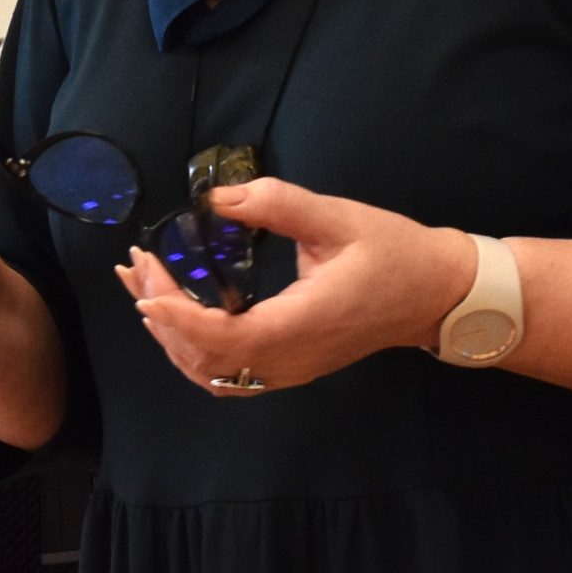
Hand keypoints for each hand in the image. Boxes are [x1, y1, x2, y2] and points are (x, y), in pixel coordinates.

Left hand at [114, 178, 474, 396]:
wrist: (435, 294)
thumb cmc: (394, 253)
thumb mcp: (338, 218)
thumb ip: (276, 205)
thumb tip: (218, 198)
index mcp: (303, 325)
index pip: (226, 341)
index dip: (180, 320)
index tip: (148, 287)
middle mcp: (290, 359)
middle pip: (207, 359)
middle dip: (162, 314)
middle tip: (136, 265)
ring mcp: (289, 370)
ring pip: (212, 373)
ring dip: (171, 335)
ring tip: (143, 286)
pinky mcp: (289, 367)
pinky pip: (228, 374)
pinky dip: (193, 349)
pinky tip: (176, 316)